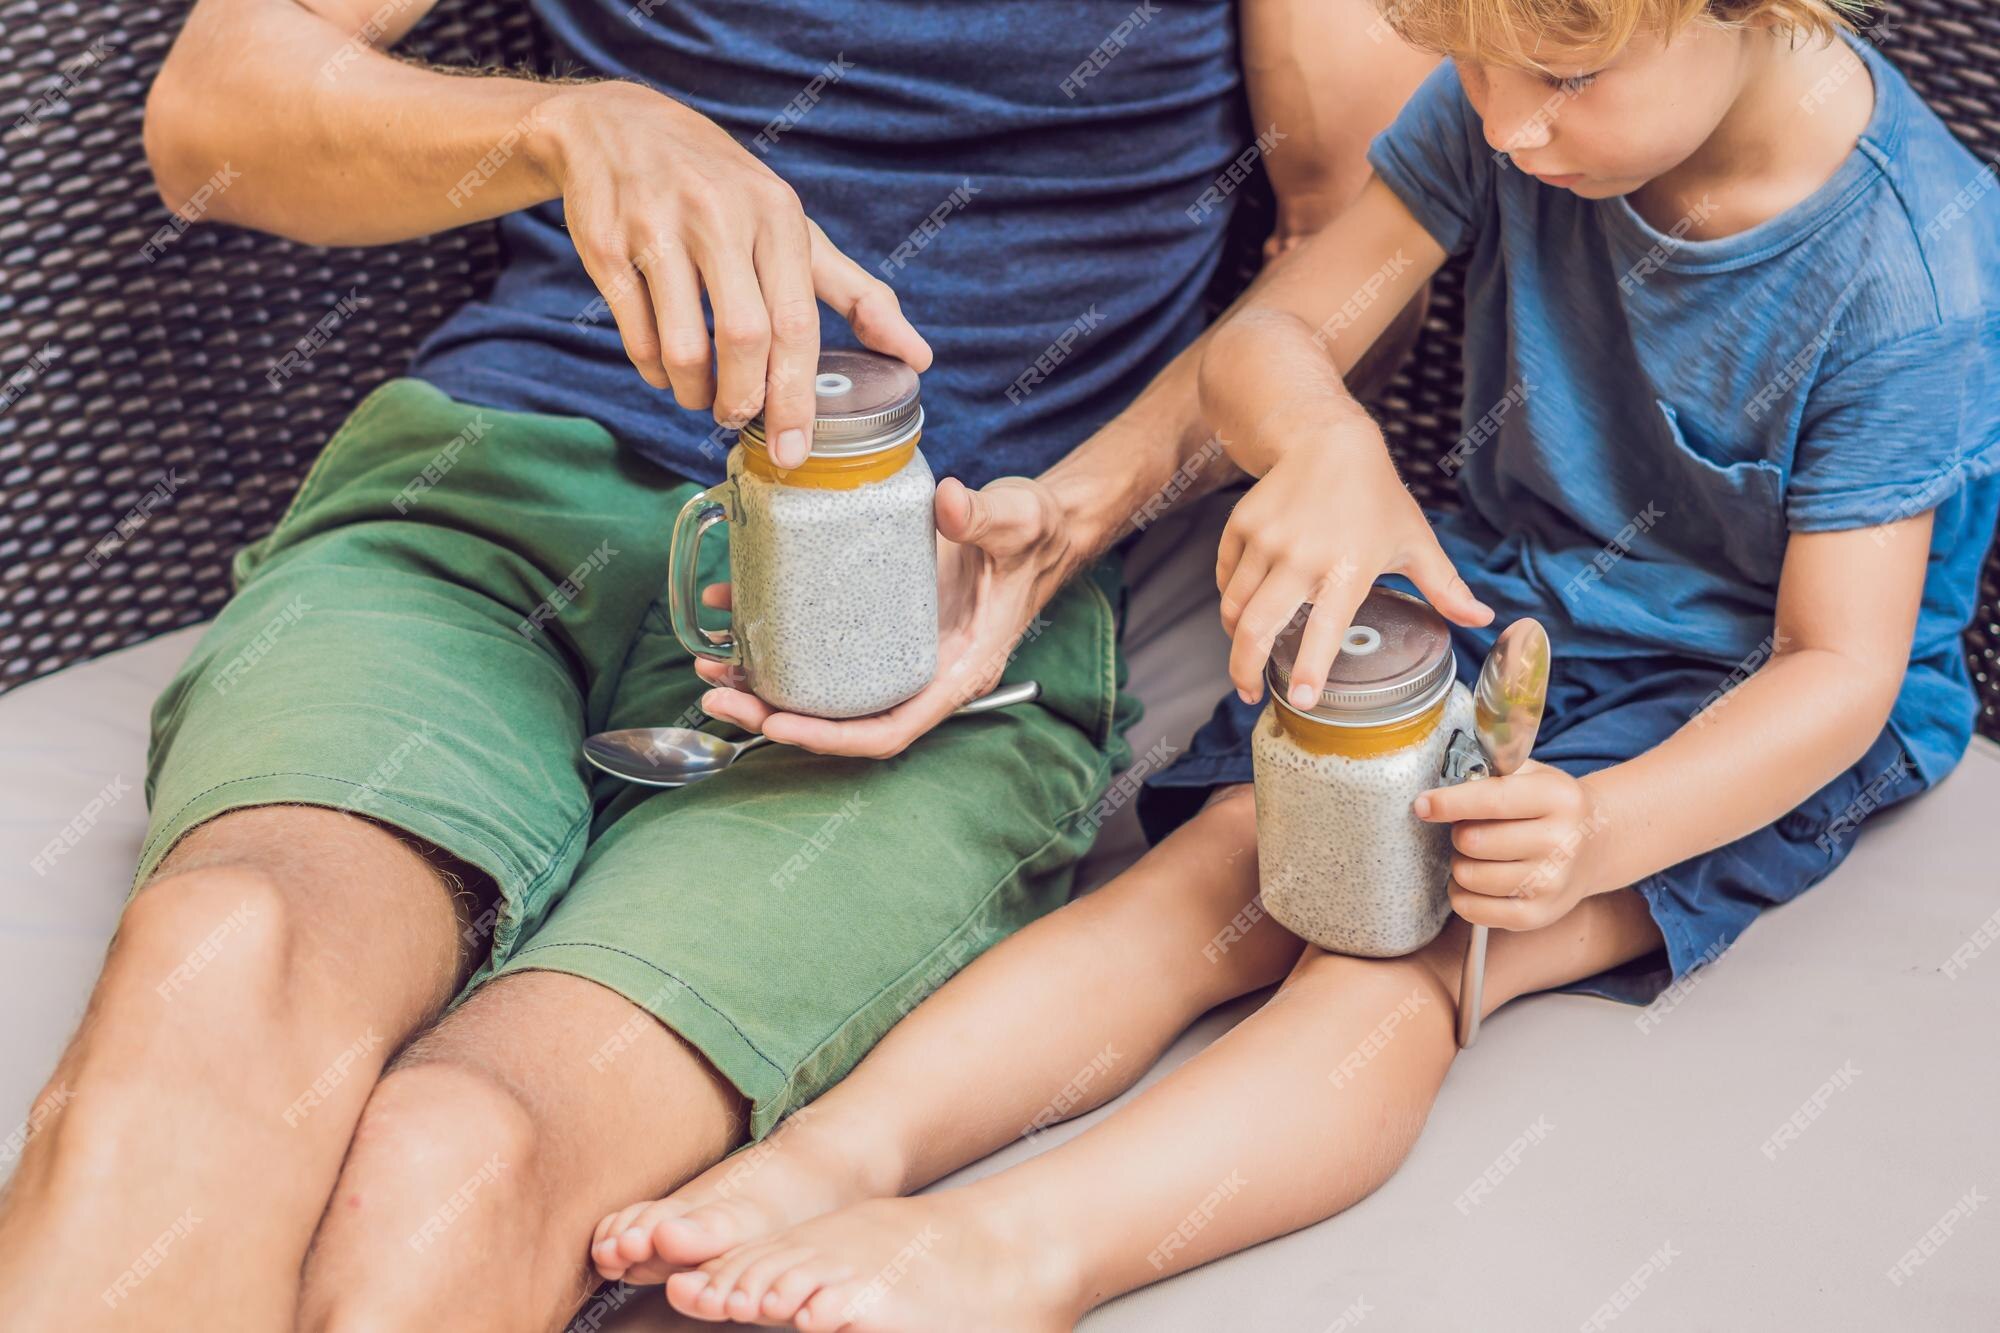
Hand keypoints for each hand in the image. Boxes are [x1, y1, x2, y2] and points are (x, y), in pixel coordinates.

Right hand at [534, 83, 931, 465]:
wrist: (619, 129)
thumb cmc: (724, 192)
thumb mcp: (793, 229)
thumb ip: (857, 294)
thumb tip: (918, 357)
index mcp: (775, 215)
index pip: (796, 323)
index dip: (796, 397)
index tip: (794, 448)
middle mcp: (719, 217)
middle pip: (744, 339)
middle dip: (745, 400)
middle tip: (740, 419)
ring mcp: (658, 230)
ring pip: (683, 348)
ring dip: (695, 394)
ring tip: (705, 397)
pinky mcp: (607, 248)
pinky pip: (636, 336)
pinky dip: (655, 372)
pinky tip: (668, 370)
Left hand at [693, 476, 1075, 756]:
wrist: (1037, 527)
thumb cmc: (1033, 537)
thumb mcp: (1017, 523)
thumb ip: (984, 517)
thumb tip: (948, 502)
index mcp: (956, 670)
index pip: (889, 729)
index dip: (830, 737)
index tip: (776, 724)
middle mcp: (920, 671)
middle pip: (840, 718)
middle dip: (773, 714)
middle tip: (715, 691)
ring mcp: (895, 650)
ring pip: (821, 686)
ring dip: (762, 681)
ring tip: (708, 659)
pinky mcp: (877, 621)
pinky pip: (821, 643)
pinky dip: (776, 635)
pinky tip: (732, 610)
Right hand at [1215, 417, 1490, 706]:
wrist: (1326, 439)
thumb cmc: (1375, 495)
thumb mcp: (1415, 541)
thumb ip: (1445, 588)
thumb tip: (1483, 619)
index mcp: (1346, 569)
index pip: (1323, 630)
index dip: (1309, 669)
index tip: (1300, 700)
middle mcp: (1300, 558)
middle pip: (1257, 629)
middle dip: (1245, 670)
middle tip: (1249, 693)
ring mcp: (1265, 542)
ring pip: (1235, 608)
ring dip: (1238, 638)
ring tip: (1247, 653)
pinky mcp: (1240, 528)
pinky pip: (1226, 579)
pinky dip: (1232, 601)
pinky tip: (1245, 610)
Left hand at [1414, 762, 1607, 930]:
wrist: (1596, 844)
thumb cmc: (1549, 805)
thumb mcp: (1532, 774)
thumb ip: (1489, 772)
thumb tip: (1439, 789)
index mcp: (1558, 798)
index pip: (1492, 800)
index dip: (1449, 803)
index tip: (1421, 804)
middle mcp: (1560, 842)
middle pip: (1473, 841)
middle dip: (1458, 832)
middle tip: (1470, 828)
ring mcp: (1551, 883)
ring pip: (1468, 876)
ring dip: (1460, 862)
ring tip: (1478, 853)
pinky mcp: (1537, 915)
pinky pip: (1472, 909)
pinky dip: (1461, 894)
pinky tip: (1476, 879)